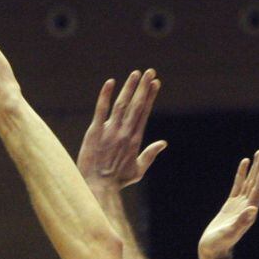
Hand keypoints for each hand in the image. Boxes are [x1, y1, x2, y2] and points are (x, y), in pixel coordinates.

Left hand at [77, 70, 166, 191]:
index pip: (144, 113)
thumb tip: (163, 143)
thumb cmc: (117, 181)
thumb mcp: (138, 171)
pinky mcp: (95, 132)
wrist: (97, 186)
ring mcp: (109, 131)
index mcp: (134, 140)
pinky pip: (100, 110)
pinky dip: (105, 96)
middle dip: (143, 87)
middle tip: (150, 71)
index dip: (150, 97)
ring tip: (136, 73)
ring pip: (121, 104)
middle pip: (136, 105)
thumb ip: (150, 155)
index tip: (155, 83)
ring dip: (129, 87)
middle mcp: (124, 133)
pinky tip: (110, 82)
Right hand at [198, 148, 258, 258]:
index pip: (258, 188)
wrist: (212, 252)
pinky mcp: (231, 205)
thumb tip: (252, 209)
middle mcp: (247, 206)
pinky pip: (238, 185)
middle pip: (256, 181)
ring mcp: (239, 205)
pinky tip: (243, 164)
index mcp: (249, 211)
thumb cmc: (219, 245)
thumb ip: (241, 221)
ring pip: (248, 181)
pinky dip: (242, 174)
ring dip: (254, 168)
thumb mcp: (230, 233)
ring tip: (258, 153)